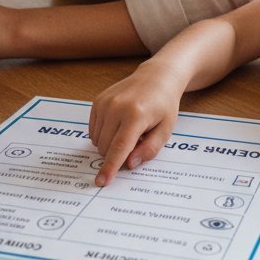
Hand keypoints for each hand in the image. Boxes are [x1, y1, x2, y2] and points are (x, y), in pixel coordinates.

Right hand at [89, 64, 183, 186]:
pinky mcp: (97, 101)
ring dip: (110, 144)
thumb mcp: (165, 130)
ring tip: (129, 130)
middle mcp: (116, 107)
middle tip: (137, 142)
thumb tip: (129, 164)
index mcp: (136, 115)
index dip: (110, 167)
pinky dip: (104, 135)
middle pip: (106, 147)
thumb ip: (149, 149)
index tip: (101, 182)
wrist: (156, 77)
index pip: (119, 148)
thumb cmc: (163, 105)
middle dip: (117, 155)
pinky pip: (93, 131)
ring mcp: (105, 103)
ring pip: (98, 141)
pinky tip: (119, 125)